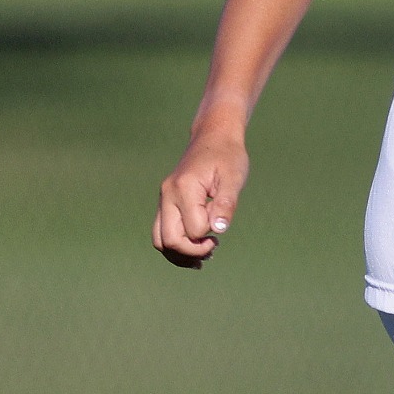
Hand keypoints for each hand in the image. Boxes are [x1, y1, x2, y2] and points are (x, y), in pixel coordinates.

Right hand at [153, 127, 248, 267]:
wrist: (213, 137)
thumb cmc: (227, 156)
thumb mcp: (234, 177)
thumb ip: (226, 203)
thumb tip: (218, 230)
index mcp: (184, 188)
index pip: (193, 229)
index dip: (210, 234)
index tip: (221, 228)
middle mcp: (168, 195)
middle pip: (169, 240)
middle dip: (192, 252)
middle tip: (213, 247)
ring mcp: (164, 200)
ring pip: (160, 241)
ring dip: (181, 254)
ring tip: (204, 256)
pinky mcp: (166, 203)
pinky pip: (162, 233)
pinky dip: (176, 246)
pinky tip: (195, 250)